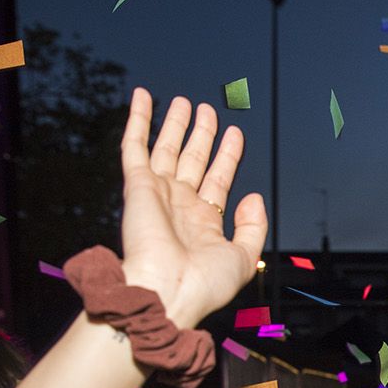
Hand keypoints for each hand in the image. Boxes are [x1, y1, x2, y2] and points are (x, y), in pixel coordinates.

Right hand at [118, 88, 267, 328]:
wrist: (169, 292)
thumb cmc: (205, 285)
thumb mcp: (245, 258)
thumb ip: (253, 227)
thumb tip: (254, 197)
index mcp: (204, 222)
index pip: (218, 179)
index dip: (227, 155)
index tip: (235, 133)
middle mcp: (180, 206)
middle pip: (193, 160)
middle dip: (201, 135)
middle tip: (208, 110)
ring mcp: (158, 194)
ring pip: (166, 148)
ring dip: (174, 123)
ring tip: (183, 101)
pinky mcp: (137, 186)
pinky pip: (134, 145)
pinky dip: (137, 119)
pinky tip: (142, 96)